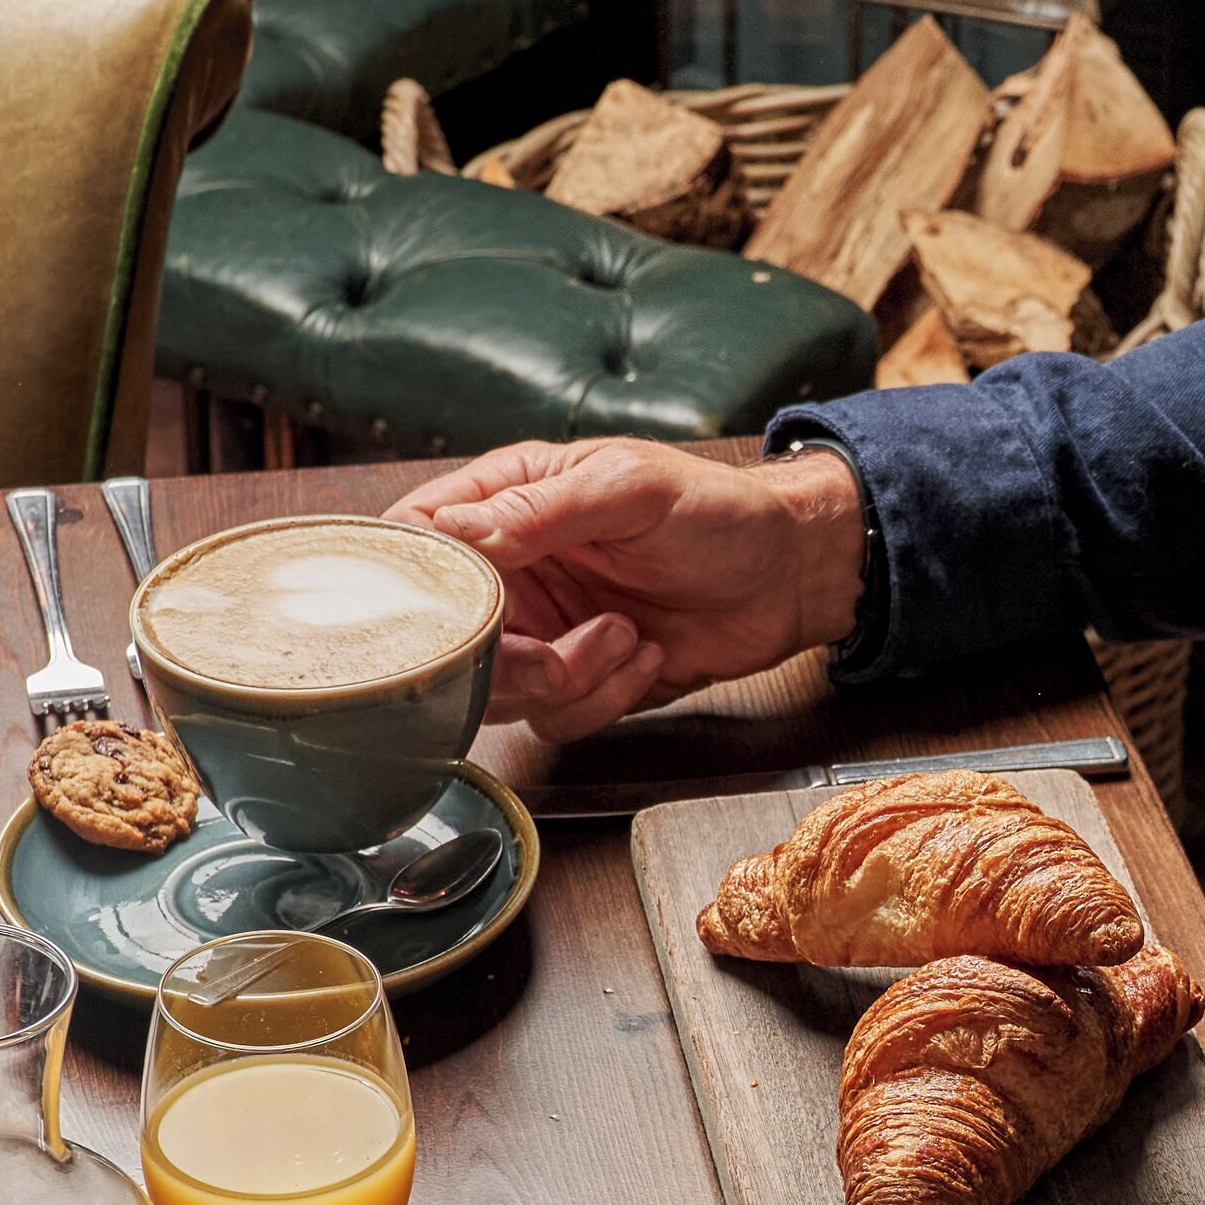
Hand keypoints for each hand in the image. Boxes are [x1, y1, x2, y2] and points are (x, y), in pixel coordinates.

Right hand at [388, 439, 865, 741]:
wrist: (789, 573)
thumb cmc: (718, 511)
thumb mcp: (629, 488)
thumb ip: (539, 510)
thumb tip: (458, 532)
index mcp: (508, 502)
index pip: (416, 539)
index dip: (416, 581)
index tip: (451, 608)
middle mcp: (514, 570)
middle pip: (447, 636)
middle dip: (500, 659)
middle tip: (550, 653)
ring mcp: (544, 629)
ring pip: (500, 689)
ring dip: (568, 677)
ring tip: (626, 634)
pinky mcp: (582, 678)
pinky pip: (559, 715)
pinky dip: (605, 697)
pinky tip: (647, 654)